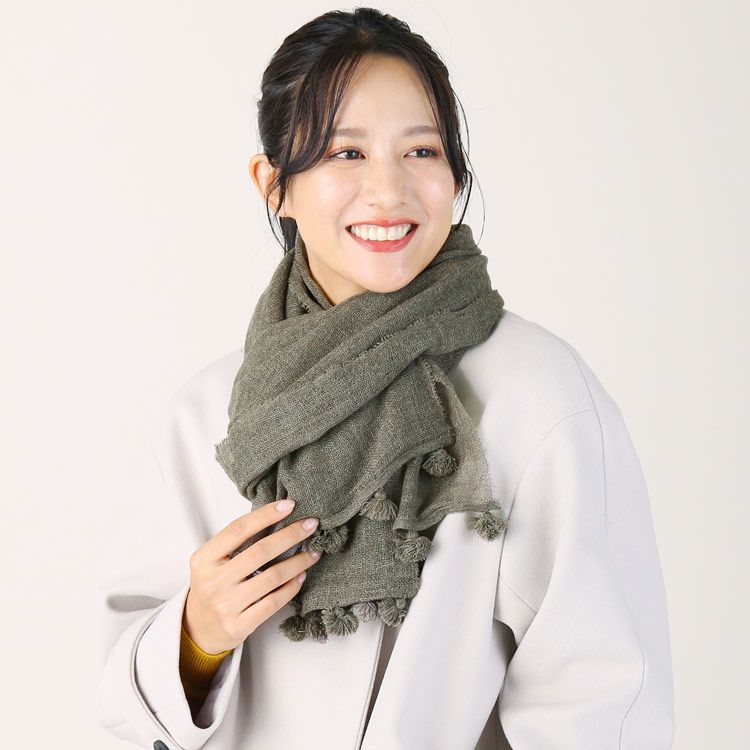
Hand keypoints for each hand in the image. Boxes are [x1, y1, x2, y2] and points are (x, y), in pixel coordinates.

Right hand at [182, 499, 320, 652]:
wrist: (200, 627)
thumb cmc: (214, 585)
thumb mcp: (213, 560)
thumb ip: (237, 542)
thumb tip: (278, 516)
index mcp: (204, 558)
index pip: (238, 529)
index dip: (266, 515)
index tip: (290, 505)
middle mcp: (213, 581)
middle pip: (260, 551)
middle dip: (291, 535)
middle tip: (312, 524)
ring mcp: (226, 605)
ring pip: (272, 577)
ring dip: (298, 562)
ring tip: (313, 552)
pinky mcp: (239, 625)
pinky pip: (274, 602)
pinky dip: (292, 587)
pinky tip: (302, 576)